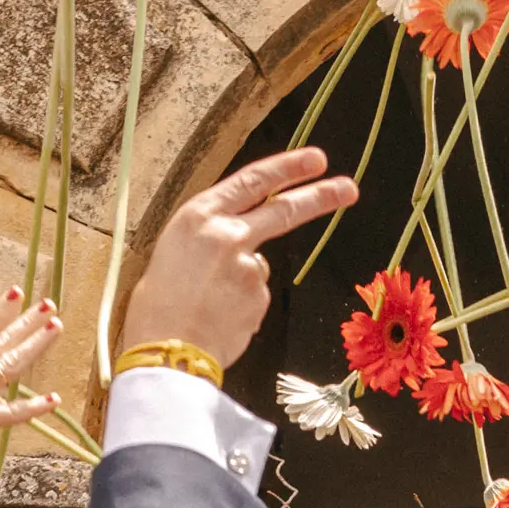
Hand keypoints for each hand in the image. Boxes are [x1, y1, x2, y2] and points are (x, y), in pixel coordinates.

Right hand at [0, 289, 62, 471]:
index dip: (0, 312)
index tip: (16, 292)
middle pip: (1, 342)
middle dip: (26, 321)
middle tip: (48, 303)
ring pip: (10, 364)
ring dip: (35, 344)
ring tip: (55, 326)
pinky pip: (13, 413)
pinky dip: (34, 407)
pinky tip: (54, 400)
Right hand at [121, 149, 358, 370]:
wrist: (165, 347)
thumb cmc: (159, 303)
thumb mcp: (176, 250)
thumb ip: (213, 239)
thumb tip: (243, 248)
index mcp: (199, 215)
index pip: (253, 180)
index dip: (288, 168)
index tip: (315, 160)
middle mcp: (227, 233)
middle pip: (284, 209)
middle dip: (321, 196)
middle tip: (348, 188)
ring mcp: (248, 266)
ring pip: (258, 267)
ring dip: (241, 284)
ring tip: (209, 304)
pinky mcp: (260, 297)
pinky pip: (256, 299)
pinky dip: (243, 308)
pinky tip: (221, 318)